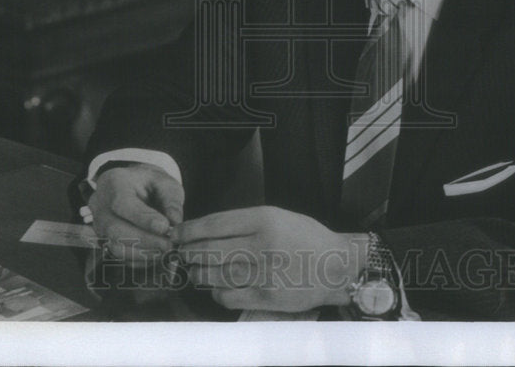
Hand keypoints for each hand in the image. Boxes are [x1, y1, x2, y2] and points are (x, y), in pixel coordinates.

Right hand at [88, 163, 184, 267]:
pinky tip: (157, 254)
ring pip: (115, 245)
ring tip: (166, 250)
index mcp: (114, 183)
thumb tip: (175, 222)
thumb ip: (171, 201)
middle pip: (115, 228)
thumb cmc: (149, 183)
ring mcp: (98, 224)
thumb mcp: (164, 182)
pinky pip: (119, 255)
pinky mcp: (104, 240)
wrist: (131, 186)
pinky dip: (139, 259)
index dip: (142, 218)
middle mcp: (100, 205)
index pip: (123, 203)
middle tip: (169, 244)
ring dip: (143, 252)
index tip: (164, 227)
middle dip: (145, 240)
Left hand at [171, 206, 367, 312]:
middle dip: (189, 252)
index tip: (177, 233)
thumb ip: (246, 221)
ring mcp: (263, 273)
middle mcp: (262, 245)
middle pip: (210, 250)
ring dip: (198, 273)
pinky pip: (228, 297)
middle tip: (181, 253)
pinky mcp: (266, 298)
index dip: (190, 230)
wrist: (336, 267)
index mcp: (264, 219)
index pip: (215, 224)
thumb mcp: (279, 216)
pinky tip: (217, 288)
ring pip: (215, 275)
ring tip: (195, 271)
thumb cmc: (306, 238)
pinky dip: (217, 293)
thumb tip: (207, 230)